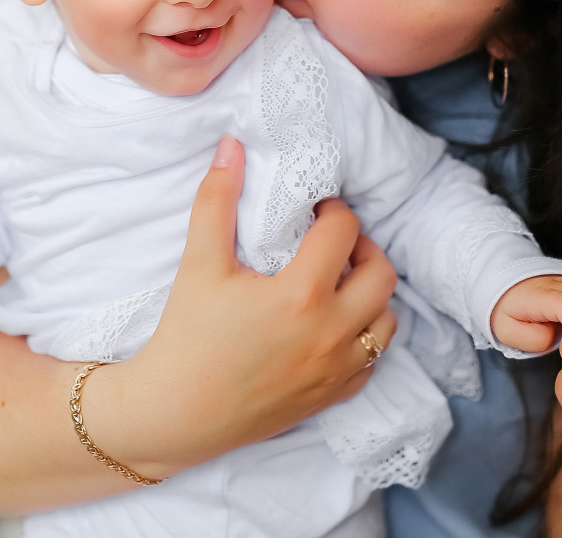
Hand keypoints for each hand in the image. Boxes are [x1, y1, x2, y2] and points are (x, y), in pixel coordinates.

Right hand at [81, 135, 398, 476]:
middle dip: (362, 248)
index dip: (333, 211)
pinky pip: (374, 361)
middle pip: (381, 273)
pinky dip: (363, 337)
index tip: (314, 211)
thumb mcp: (199, 264)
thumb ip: (216, 201)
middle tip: (333, 243)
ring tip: (336, 283)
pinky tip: (332, 325)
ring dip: (369, 294)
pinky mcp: (332, 397)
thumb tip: (231, 146)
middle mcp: (330, 334)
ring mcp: (336, 370)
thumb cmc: (186, 336)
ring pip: (386, 320)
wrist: (175, 414)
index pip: (344, 231)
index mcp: (301, 295)